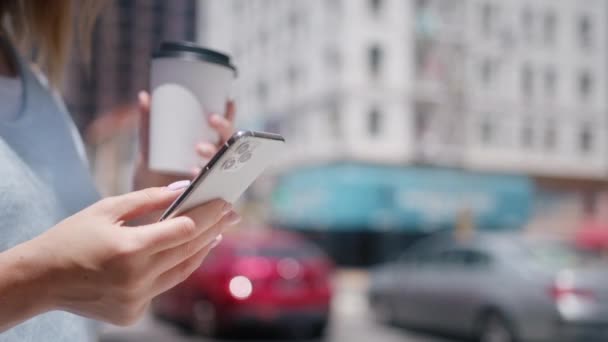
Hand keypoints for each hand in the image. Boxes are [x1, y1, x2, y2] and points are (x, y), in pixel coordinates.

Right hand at [1, 185, 239, 328]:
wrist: (40, 280)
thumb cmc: (70, 238)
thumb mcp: (106, 209)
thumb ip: (147, 198)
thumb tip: (183, 188)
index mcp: (130, 249)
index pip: (184, 229)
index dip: (208, 214)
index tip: (224, 202)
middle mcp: (137, 278)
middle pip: (189, 250)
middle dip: (214, 229)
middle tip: (231, 214)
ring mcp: (136, 300)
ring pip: (182, 271)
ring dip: (202, 251)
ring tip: (217, 233)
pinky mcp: (133, 313)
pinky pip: (164, 286)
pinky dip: (176, 268)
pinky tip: (187, 253)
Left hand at [134, 91, 235, 188]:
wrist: (144, 208)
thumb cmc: (152, 173)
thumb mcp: (149, 146)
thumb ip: (148, 123)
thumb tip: (143, 94)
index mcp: (206, 147)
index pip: (225, 129)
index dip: (231, 114)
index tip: (229, 101)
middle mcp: (214, 162)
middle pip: (228, 143)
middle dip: (224, 129)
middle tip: (211, 119)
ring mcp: (213, 180)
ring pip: (223, 163)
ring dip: (214, 154)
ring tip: (198, 149)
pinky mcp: (208, 198)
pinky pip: (214, 189)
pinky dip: (205, 179)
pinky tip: (193, 173)